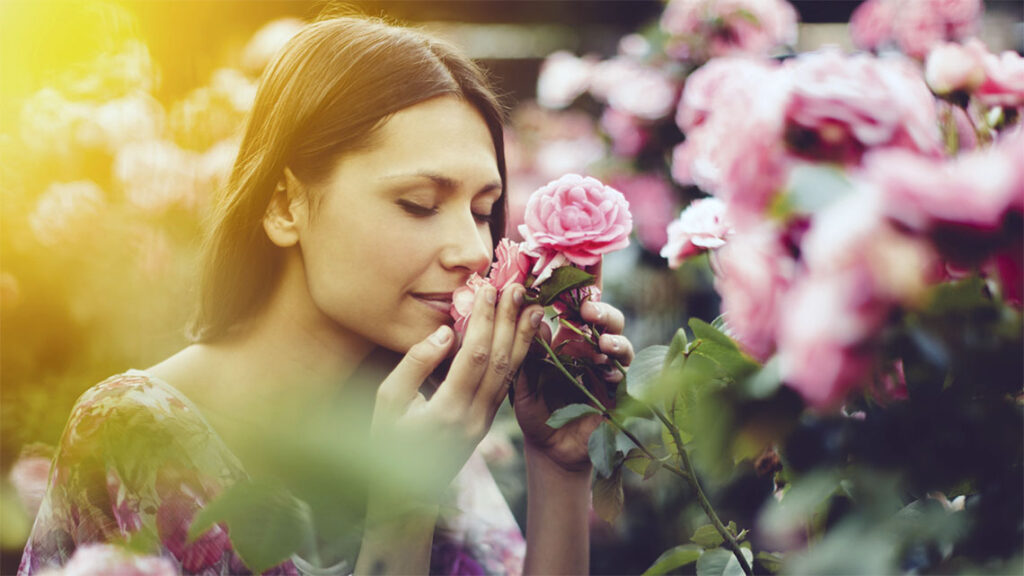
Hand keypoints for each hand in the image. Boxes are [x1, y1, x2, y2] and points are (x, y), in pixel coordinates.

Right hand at [369, 283, 543, 502]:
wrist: (403, 495)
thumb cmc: (385, 442)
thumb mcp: (386, 402)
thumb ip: (414, 365)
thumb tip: (444, 333)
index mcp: (446, 410)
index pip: (473, 356)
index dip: (484, 321)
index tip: (488, 289)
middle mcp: (473, 417)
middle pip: (499, 361)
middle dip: (509, 321)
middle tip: (518, 288)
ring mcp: (484, 423)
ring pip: (510, 374)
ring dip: (523, 338)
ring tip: (532, 307)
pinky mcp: (487, 423)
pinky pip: (507, 385)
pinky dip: (518, 358)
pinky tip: (524, 337)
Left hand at [514, 298, 634, 472]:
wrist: (551, 450)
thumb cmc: (536, 413)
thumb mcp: (524, 384)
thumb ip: (528, 356)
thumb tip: (536, 321)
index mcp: (567, 342)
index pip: (578, 311)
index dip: (581, 295)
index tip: (572, 286)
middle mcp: (591, 351)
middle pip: (606, 321)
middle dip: (602, 312)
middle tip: (589, 311)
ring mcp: (606, 371)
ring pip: (621, 344)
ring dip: (614, 339)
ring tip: (603, 343)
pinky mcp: (617, 393)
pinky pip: (624, 377)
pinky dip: (617, 371)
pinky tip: (607, 373)